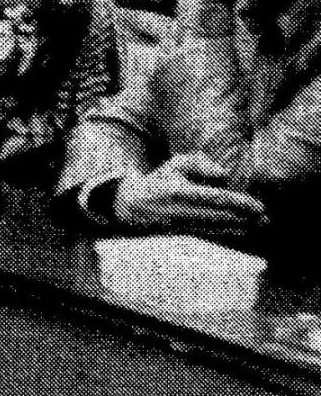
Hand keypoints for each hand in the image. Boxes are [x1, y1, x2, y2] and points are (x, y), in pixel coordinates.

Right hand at [109, 153, 266, 231]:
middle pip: (220, 216)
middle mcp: (180, 210)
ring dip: (241, 226)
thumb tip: (224, 174)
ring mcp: (181, 224)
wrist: (129, 206)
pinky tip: (242, 231)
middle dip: (245, 218)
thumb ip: (199, 163)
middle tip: (265, 218)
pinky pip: (210, 232)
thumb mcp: (174, 165)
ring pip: (217, 226)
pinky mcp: (182, 232)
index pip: (215, 198)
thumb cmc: (157, 181)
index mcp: (178, 191)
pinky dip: (228, 232)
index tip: (257, 206)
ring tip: (259, 225)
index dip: (239, 203)